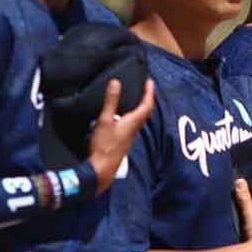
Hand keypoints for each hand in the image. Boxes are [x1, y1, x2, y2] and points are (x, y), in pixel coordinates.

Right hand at [88, 78, 155, 193]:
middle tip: (144, 88)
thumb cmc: (104, 147)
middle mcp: (134, 129)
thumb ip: (110, 101)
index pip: (147, 104)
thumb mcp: (104, 120)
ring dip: (139, 107)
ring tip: (135, 98)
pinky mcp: (123, 141)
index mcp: (133, 122)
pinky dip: (131, 115)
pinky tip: (123, 115)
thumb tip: (116, 83)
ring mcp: (129, 136)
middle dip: (146, 98)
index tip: (150, 82)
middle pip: (145, 111)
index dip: (150, 92)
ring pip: (139, 119)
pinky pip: (132, 125)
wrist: (101, 170)